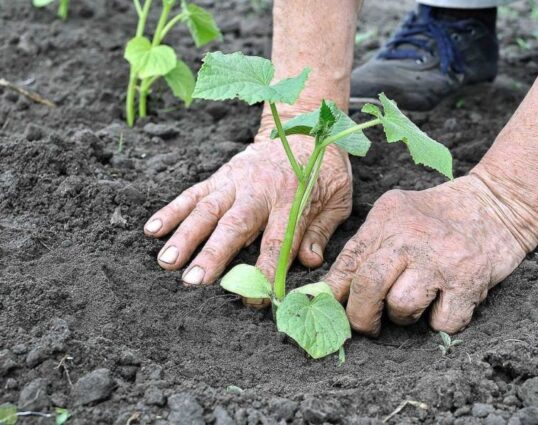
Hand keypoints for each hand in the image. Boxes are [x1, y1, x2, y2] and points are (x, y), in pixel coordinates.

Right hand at [144, 128, 351, 288]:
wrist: (303, 127)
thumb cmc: (323, 168)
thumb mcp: (337, 198)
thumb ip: (321, 230)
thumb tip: (310, 263)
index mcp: (293, 198)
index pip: (278, 240)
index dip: (267, 270)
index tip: (256, 297)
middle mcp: (259, 189)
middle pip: (234, 225)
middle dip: (213, 254)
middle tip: (193, 281)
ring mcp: (236, 181)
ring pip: (207, 209)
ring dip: (185, 236)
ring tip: (166, 262)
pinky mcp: (220, 176)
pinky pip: (193, 193)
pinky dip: (172, 210)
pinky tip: (152, 230)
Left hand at [325, 175, 528, 335]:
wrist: (496, 205)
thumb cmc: (438, 217)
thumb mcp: (395, 216)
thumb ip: (365, 248)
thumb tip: (330, 291)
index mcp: (386, 220)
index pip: (347, 262)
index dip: (332, 293)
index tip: (329, 310)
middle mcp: (410, 238)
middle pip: (368, 287)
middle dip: (361, 316)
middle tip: (367, 323)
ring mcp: (440, 260)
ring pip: (401, 308)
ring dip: (403, 317)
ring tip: (415, 301)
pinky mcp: (469, 281)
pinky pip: (441, 323)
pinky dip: (440, 322)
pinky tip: (445, 303)